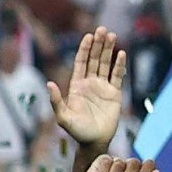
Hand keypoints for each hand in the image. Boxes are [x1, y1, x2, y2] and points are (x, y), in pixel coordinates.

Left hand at [49, 28, 126, 150]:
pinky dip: (120, 65)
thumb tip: (50, 84)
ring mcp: (103, 88)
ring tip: (112, 36)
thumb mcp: (63, 117)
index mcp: (77, 85)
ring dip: (109, 50)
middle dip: (98, 44)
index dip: (85, 48)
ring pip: (106, 64)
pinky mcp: (115, 95)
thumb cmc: (77, 131)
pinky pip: (118, 77)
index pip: (81, 62)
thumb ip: (57, 101)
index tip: (89, 36)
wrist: (94, 141)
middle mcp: (90, 83)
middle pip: (94, 59)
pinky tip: (122, 54)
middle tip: (103, 30)